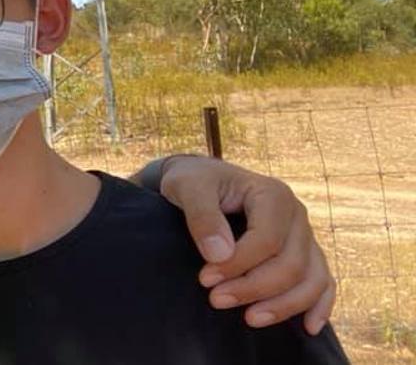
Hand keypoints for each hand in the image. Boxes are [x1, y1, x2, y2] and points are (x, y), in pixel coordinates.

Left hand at [159, 155, 335, 334]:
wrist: (200, 181)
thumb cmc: (193, 182)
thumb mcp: (187, 187)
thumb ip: (202, 216)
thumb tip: (219, 254)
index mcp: (273, 194)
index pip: (267, 239)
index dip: (238, 264)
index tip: (205, 279)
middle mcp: (296, 214)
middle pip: (291, 263)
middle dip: (255, 288)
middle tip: (215, 300)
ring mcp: (304, 235)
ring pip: (311, 278)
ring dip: (283, 305)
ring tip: (249, 319)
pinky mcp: (304, 253)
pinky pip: (323, 282)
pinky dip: (319, 305)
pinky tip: (307, 327)